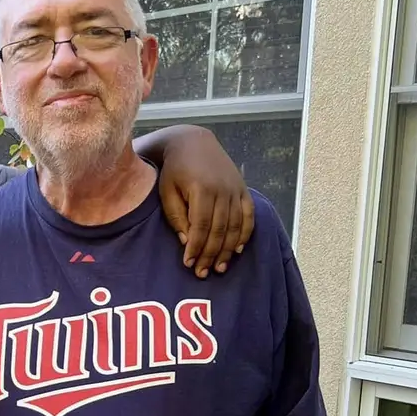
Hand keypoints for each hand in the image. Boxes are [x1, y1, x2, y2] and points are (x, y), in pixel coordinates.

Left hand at [154, 125, 254, 278]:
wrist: (192, 143)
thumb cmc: (174, 170)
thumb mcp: (167, 191)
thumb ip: (177, 216)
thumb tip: (187, 242)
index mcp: (202, 189)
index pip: (201, 226)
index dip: (196, 247)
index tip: (188, 264)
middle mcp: (223, 189)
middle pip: (219, 230)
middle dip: (211, 254)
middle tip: (202, 272)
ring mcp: (235, 189)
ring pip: (235, 226)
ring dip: (228, 250)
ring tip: (219, 267)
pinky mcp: (243, 189)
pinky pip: (248, 215)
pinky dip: (245, 234)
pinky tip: (238, 249)